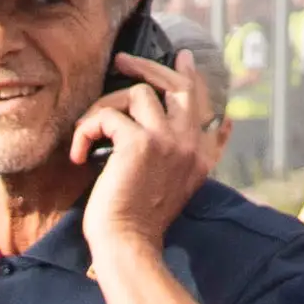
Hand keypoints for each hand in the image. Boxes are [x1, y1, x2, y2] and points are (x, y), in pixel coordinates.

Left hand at [76, 49, 229, 251]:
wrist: (128, 243)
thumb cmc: (142, 219)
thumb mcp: (182, 184)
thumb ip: (198, 154)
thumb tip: (224, 124)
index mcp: (201, 156)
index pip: (203, 104)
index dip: (192, 78)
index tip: (184, 59)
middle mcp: (190, 143)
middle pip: (177, 85)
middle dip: (148, 67)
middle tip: (122, 59)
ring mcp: (168, 140)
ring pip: (137, 93)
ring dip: (105, 106)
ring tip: (88, 131)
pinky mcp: (140, 142)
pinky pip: (107, 115)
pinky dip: (86, 130)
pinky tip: (79, 154)